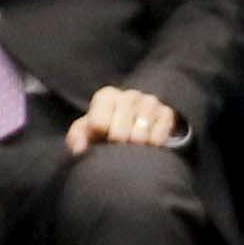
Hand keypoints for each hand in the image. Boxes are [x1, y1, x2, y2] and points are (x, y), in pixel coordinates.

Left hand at [66, 83, 181, 154]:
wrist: (135, 121)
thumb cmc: (105, 127)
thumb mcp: (86, 130)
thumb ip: (77, 138)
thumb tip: (80, 149)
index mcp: (106, 95)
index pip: (99, 123)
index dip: (99, 136)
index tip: (102, 137)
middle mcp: (129, 95)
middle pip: (120, 133)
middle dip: (117, 145)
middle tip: (117, 145)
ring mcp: (150, 102)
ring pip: (140, 137)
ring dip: (134, 148)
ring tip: (130, 145)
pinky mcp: (166, 113)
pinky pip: (158, 139)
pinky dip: (151, 147)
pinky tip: (146, 144)